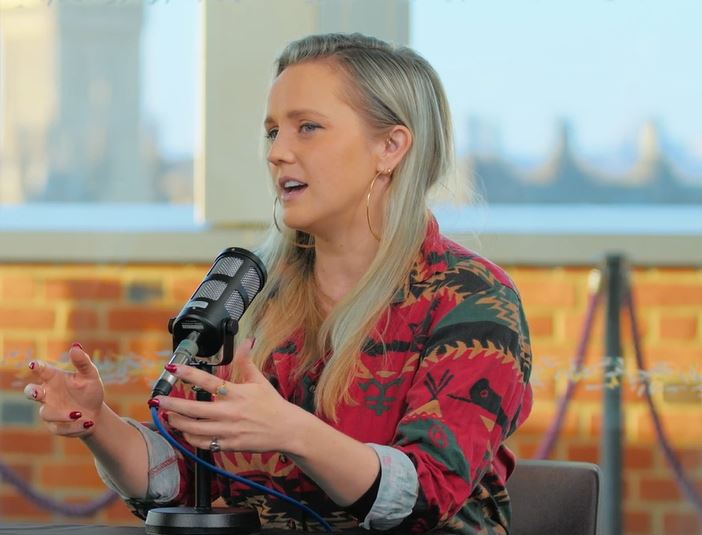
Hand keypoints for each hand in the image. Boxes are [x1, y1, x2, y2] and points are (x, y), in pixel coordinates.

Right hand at [24, 343, 104, 437]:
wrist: (96, 414)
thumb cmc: (90, 391)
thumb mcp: (91, 376)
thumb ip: (83, 362)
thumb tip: (75, 347)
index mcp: (54, 378)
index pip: (42, 370)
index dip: (36, 367)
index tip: (33, 365)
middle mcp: (48, 394)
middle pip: (29, 392)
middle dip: (31, 392)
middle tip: (37, 393)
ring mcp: (49, 410)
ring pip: (46, 413)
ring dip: (62, 414)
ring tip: (80, 413)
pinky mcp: (54, 426)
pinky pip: (59, 427)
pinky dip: (74, 426)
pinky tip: (88, 422)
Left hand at [152, 339, 305, 453]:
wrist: (286, 429)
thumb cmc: (272, 404)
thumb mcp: (260, 380)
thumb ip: (247, 361)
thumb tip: (246, 341)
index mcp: (236, 393)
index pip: (207, 380)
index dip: (188, 373)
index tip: (172, 367)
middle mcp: (230, 411)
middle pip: (194, 409)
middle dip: (173, 404)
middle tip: (158, 400)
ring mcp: (228, 430)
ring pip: (195, 429)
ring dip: (178, 423)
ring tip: (168, 416)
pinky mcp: (229, 444)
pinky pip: (205, 443)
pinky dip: (191, 438)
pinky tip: (185, 432)